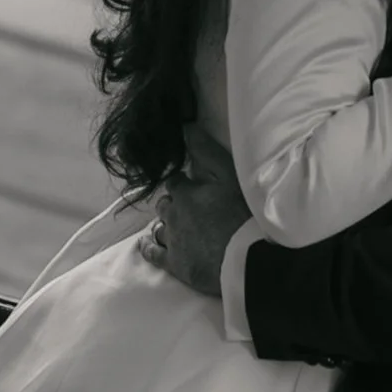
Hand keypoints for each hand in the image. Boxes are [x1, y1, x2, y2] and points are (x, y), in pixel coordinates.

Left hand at [146, 134, 248, 296]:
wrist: (245, 258)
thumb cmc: (240, 214)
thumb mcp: (227, 175)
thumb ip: (205, 150)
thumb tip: (185, 127)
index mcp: (184, 193)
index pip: (175, 182)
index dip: (183, 183)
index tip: (191, 185)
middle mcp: (173, 214)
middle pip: (166, 204)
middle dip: (174, 203)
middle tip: (188, 207)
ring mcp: (172, 240)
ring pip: (160, 226)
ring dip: (166, 223)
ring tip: (176, 225)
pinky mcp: (174, 264)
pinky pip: (153, 253)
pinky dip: (148, 246)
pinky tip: (146, 243)